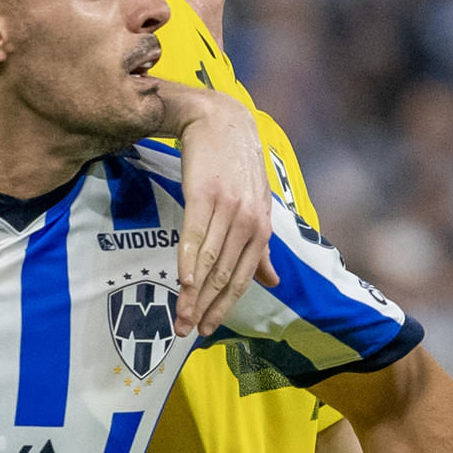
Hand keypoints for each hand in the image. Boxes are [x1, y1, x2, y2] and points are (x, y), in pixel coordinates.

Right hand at [172, 92, 277, 335]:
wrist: (219, 120)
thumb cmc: (235, 165)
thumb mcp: (256, 205)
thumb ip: (261, 248)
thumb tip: (273, 281)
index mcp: (261, 228)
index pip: (242, 278)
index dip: (225, 307)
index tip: (208, 330)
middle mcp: (248, 222)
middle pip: (225, 276)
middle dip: (207, 308)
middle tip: (187, 333)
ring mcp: (226, 208)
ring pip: (209, 261)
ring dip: (193, 294)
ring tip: (179, 318)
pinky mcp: (203, 195)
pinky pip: (194, 236)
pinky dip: (188, 263)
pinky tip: (182, 283)